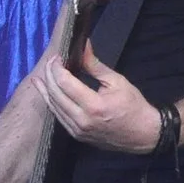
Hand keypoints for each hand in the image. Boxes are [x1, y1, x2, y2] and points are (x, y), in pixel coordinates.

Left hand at [31, 49, 161, 152]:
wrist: (144, 134)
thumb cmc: (134, 106)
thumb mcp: (117, 82)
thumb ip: (95, 66)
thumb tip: (83, 47)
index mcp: (94, 106)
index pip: (65, 83)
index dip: (57, 68)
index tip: (57, 57)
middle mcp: (82, 120)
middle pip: (55, 94)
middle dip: (49, 76)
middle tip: (51, 63)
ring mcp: (77, 130)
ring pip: (53, 107)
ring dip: (45, 90)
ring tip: (40, 77)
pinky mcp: (76, 135)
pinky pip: (59, 117)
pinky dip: (52, 103)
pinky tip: (47, 94)